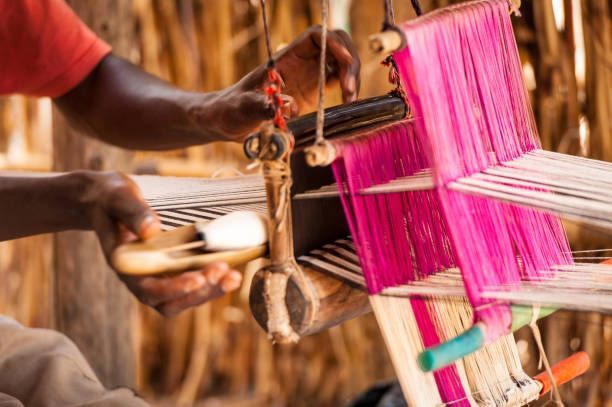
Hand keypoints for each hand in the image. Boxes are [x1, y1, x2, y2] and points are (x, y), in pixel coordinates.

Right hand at [77, 171, 241, 315]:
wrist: (108, 198)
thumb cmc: (111, 197)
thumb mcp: (119, 196)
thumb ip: (133, 212)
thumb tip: (152, 229)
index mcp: (125, 265)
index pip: (147, 290)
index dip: (173, 289)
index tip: (197, 279)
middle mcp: (141, 277)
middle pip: (170, 302)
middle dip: (199, 291)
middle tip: (223, 272)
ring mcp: (157, 275)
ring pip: (185, 297)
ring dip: (210, 289)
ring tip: (233, 276)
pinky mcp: (171, 268)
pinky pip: (192, 281)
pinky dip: (211, 279)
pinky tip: (231, 268)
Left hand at [200, 26, 360, 141]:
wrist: (230, 120)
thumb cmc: (233, 109)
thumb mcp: (244, 107)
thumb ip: (263, 106)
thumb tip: (289, 107)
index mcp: (286, 57)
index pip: (316, 36)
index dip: (334, 43)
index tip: (343, 61)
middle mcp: (301, 62)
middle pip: (336, 46)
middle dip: (349, 62)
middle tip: (349, 90)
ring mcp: (310, 76)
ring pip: (341, 63)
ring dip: (352, 77)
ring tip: (349, 100)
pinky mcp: (314, 92)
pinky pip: (338, 82)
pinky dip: (348, 90)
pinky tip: (347, 104)